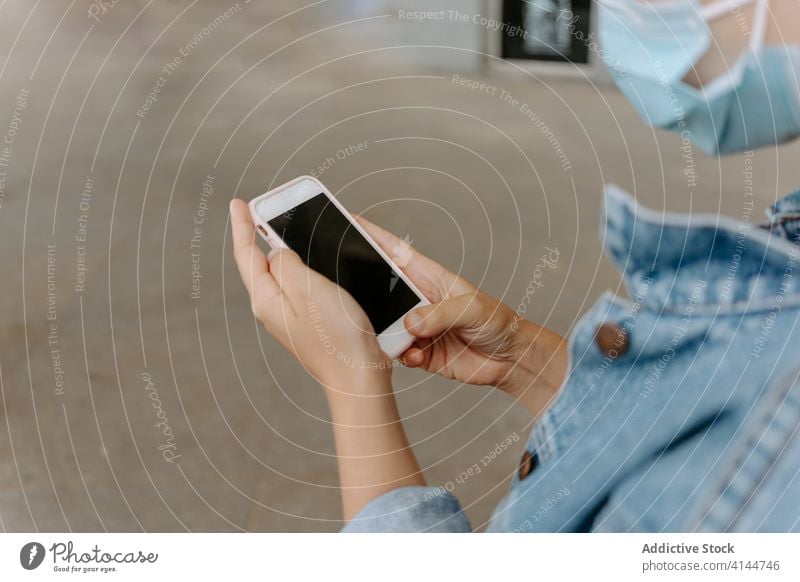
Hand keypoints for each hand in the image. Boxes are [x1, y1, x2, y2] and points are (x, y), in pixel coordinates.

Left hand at [230, 199, 391, 396]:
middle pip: (260, 264)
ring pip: (281, 275)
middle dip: (258, 236)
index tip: (237, 204)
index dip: (241, 226)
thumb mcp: (309, 288)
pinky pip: (299, 288)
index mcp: (267, 299)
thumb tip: (277, 253)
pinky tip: (311, 263)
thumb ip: (287, 264)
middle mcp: (273, 310)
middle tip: (258, 212)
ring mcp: (290, 319)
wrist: (358, 378)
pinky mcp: (309, 323)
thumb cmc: (337, 337)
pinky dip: (301, 269)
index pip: (246, 255)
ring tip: (284, 231)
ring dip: (283, 251)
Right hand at [357, 216, 566, 408]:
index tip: (345, 220)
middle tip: (351, 296)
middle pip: (379, 288)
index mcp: (428, 277)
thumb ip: (440, 314)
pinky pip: (397, 353)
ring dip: (385, 333)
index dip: (370, 235)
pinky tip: (419, 356)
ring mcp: (416, 326)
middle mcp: (417, 300)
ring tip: (401, 339)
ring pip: (383, 325)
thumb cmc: (498, 322)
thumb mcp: (472, 309)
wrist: (511, 359)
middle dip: (363, 291)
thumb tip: (410, 323)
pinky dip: (403, 356)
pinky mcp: (419, 351)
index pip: (394, 251)